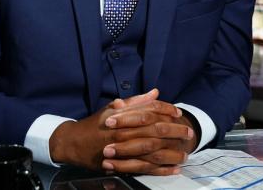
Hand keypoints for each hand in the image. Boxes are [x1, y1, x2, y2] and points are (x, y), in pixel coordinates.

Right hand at [49, 89, 189, 173]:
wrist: (73, 142)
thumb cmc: (95, 124)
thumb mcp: (113, 108)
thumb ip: (136, 102)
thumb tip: (155, 92)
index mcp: (122, 115)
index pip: (149, 110)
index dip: (166, 110)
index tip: (178, 113)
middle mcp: (123, 131)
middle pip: (154, 130)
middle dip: (174, 131)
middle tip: (188, 132)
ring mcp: (122, 149)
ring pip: (152, 150)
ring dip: (171, 152)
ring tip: (185, 153)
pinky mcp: (120, 164)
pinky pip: (144, 168)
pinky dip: (161, 170)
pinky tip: (173, 168)